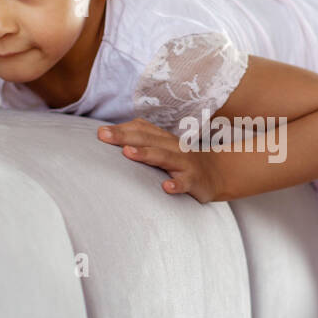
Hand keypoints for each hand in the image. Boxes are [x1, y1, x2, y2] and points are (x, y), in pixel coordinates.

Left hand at [97, 118, 224, 202]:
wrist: (218, 173)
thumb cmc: (182, 160)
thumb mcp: (163, 147)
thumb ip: (142, 140)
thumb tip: (108, 135)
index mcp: (163, 139)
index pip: (141, 130)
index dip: (121, 130)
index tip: (100, 133)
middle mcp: (173, 148)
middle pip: (148, 139)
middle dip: (125, 137)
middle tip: (104, 136)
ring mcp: (184, 164)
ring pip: (164, 157)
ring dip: (146, 154)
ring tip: (127, 152)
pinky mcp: (195, 181)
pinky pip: (185, 183)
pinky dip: (176, 185)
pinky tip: (166, 188)